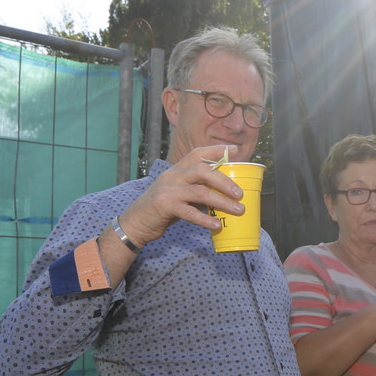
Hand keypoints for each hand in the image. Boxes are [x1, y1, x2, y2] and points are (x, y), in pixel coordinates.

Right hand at [115, 145, 247, 245]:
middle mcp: (173, 176)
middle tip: (240, 193)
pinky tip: (217, 225)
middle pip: (203, 171)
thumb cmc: (161, 209)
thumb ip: (195, 190)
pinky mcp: (165, 206)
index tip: (235, 150)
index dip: (216, 150)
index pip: (197, 153)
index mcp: (176, 170)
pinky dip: (206, 219)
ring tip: (237, 210)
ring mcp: (168, 190)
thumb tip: (222, 195)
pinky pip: (190, 212)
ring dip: (222, 202)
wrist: (135, 222)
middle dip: (225, 181)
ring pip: (201, 192)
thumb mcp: (178, 194)